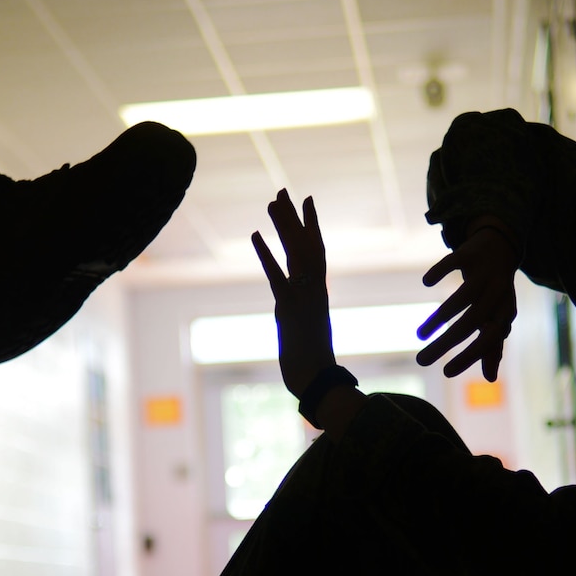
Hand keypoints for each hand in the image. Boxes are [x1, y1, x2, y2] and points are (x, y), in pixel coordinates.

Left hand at [252, 190, 335, 398]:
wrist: (320, 383)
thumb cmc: (314, 368)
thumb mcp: (306, 336)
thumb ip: (302, 322)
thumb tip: (296, 321)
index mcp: (317, 295)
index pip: (315, 253)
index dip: (310, 227)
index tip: (305, 203)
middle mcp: (314, 290)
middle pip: (305, 245)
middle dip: (294, 218)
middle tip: (284, 191)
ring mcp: (304, 298)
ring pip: (295, 253)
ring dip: (284, 226)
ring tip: (273, 201)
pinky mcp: (290, 309)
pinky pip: (277, 275)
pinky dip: (266, 254)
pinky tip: (255, 234)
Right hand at [417, 218, 519, 379]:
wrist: (502, 248)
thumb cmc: (497, 292)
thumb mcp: (498, 318)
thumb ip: (493, 346)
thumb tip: (491, 379)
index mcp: (505, 312)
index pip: (489, 339)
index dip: (469, 356)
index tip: (446, 373)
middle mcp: (497, 293)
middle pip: (471, 323)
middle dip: (445, 344)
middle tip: (421, 361)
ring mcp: (483, 272)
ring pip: (460, 298)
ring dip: (437, 319)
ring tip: (419, 335)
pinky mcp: (469, 253)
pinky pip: (452, 263)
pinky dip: (439, 272)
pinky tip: (427, 282)